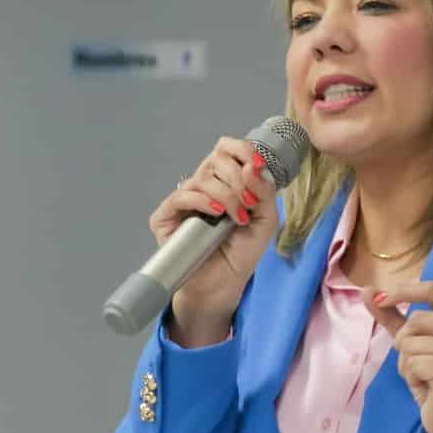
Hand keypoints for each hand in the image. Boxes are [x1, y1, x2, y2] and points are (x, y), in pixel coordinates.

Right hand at [153, 136, 279, 344]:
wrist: (224, 284)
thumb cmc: (242, 252)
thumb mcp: (266, 220)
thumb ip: (264, 191)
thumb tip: (252, 166)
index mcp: (225, 180)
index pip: (228, 148)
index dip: (243, 150)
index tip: (258, 166)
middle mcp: (203, 185)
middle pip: (217, 159)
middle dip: (239, 180)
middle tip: (249, 205)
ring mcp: (184, 200)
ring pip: (202, 177)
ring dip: (226, 195)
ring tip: (238, 218)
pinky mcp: (166, 217)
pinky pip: (181, 196)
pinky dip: (202, 200)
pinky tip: (217, 214)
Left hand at [363, 280, 432, 432]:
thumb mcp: (417, 341)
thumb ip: (394, 316)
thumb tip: (368, 291)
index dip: (403, 291)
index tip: (379, 298)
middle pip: (416, 318)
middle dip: (405, 342)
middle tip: (422, 363)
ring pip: (410, 342)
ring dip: (408, 363)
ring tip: (426, 376)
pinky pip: (412, 363)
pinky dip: (412, 377)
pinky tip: (429, 388)